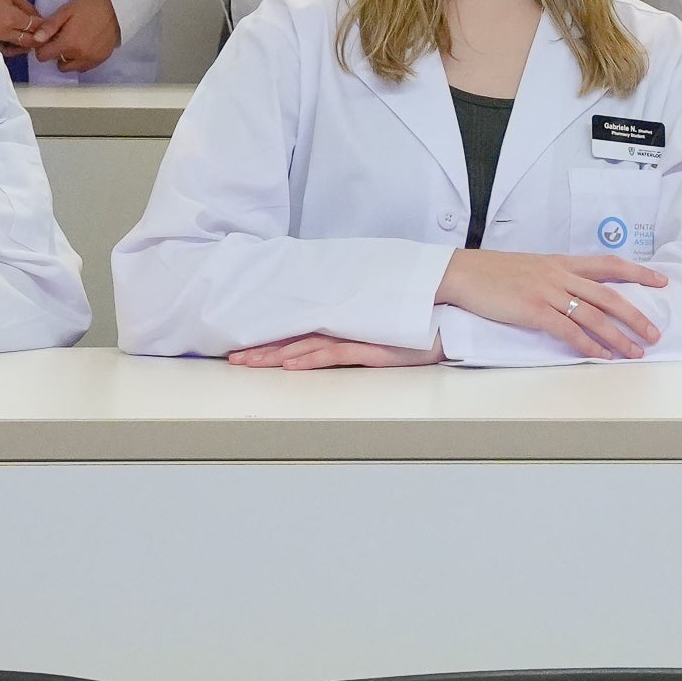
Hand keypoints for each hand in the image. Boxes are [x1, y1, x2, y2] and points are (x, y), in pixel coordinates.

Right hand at [0, 0, 45, 53]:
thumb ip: (26, 6)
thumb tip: (38, 16)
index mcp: (11, 18)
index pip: (34, 27)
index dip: (44, 27)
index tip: (49, 26)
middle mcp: (3, 33)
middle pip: (26, 41)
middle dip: (38, 39)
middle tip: (44, 38)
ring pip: (13, 49)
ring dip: (25, 47)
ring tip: (32, 44)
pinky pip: (0, 50)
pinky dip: (10, 50)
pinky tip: (15, 47)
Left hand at [30, 0, 121, 74]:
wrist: (116, 5)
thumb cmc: (89, 5)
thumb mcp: (66, 10)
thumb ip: (49, 26)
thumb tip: (35, 40)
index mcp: (67, 43)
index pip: (43, 57)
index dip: (42, 48)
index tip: (49, 40)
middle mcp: (79, 56)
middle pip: (58, 63)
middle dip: (57, 53)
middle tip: (64, 38)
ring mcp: (91, 59)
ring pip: (72, 67)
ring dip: (70, 58)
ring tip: (76, 42)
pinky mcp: (102, 59)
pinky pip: (85, 67)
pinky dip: (82, 60)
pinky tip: (86, 46)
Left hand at [226, 333, 443, 369]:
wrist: (448, 315)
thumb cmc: (416, 325)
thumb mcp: (379, 329)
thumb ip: (355, 332)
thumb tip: (332, 338)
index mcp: (344, 324)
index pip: (299, 333)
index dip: (271, 340)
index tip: (245, 347)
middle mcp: (345, 328)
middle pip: (295, 339)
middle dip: (262, 349)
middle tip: (233, 358)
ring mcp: (357, 337)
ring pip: (307, 347)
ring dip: (276, 355)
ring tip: (249, 362)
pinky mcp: (372, 348)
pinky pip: (335, 354)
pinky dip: (311, 360)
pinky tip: (291, 365)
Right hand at [434, 248, 668, 357]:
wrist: (462, 273)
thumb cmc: (493, 273)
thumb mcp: (532, 267)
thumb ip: (556, 277)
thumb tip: (576, 293)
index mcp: (562, 262)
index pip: (609, 264)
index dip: (638, 272)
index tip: (661, 281)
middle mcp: (560, 274)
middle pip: (609, 295)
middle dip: (636, 315)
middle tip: (655, 332)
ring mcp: (547, 292)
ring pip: (593, 315)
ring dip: (618, 337)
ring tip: (635, 352)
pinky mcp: (533, 310)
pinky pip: (567, 330)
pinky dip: (588, 344)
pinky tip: (601, 355)